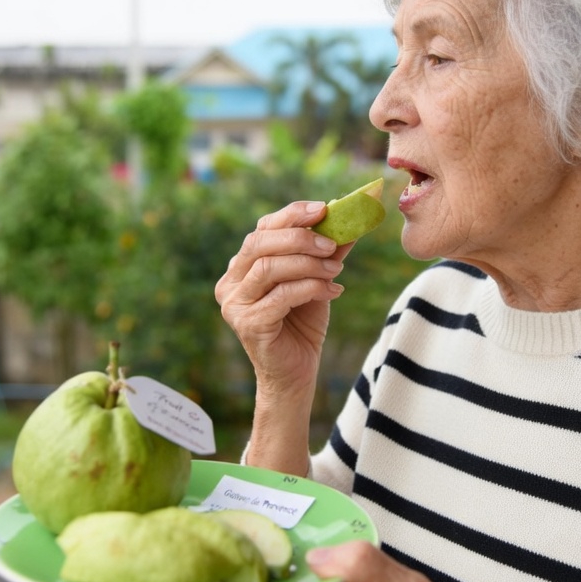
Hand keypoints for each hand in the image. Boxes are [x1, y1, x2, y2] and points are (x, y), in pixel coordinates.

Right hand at [215, 201, 350, 403]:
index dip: (292, 215)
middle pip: (259, 243)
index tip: (324, 209)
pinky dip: (311, 288)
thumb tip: (349, 220)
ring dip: (308, 264)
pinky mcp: (247, 324)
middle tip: (332, 244)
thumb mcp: (316, 280)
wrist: (296, 372)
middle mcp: (231, 282)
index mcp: (242, 266)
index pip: (262, 229)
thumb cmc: (302, 324)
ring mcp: (235, 304)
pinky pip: (281, 296)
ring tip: (336, 270)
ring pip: (269, 268)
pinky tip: (333, 291)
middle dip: (299, 238)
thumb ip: (325, 252)